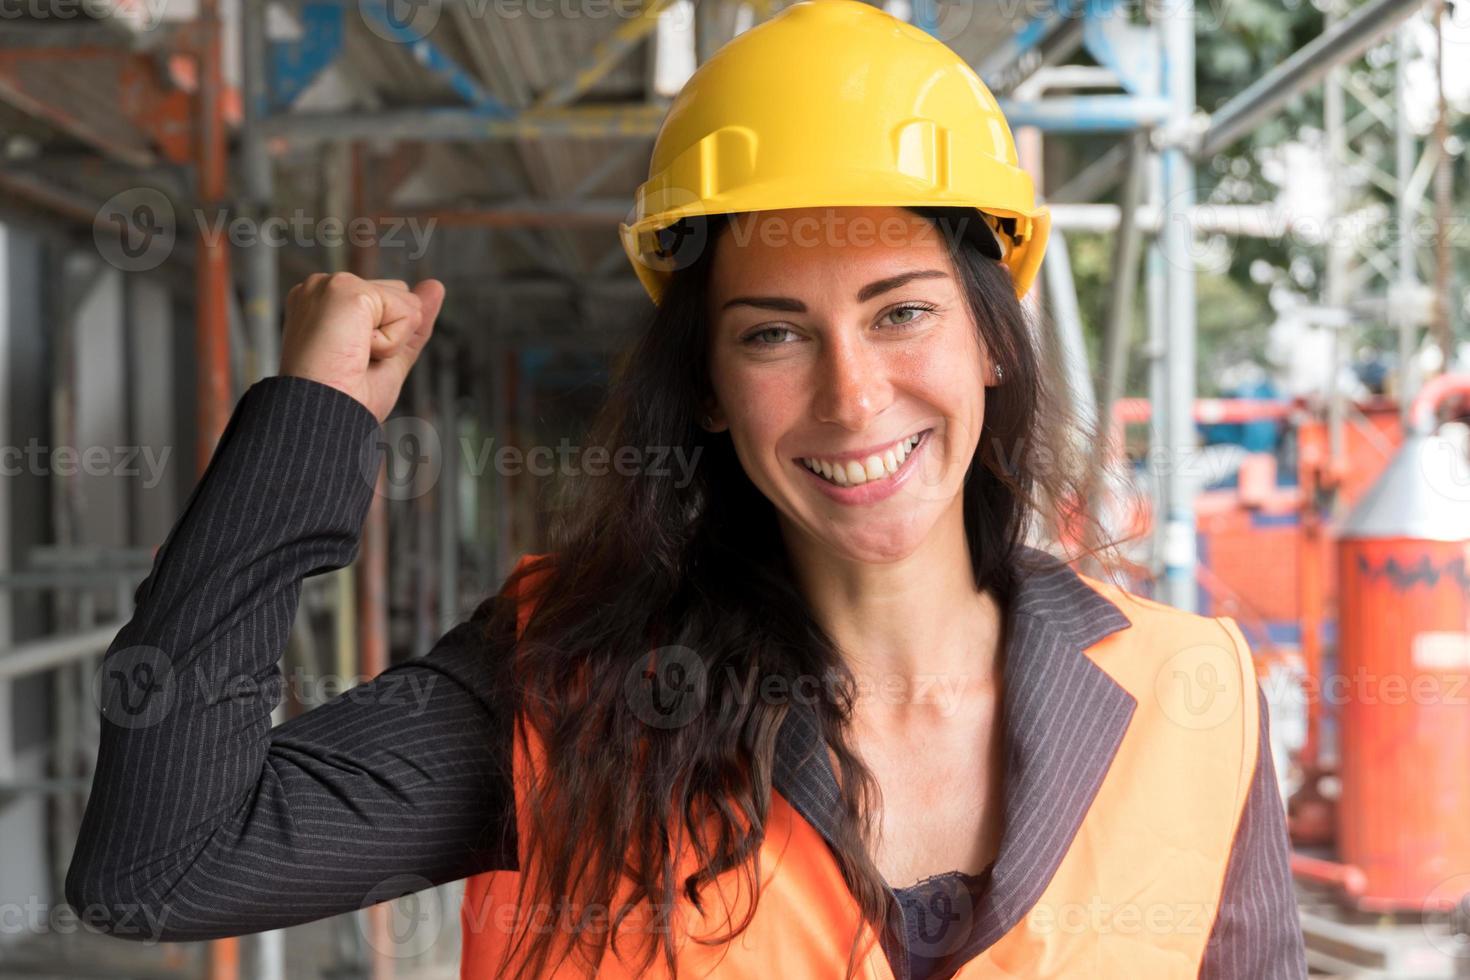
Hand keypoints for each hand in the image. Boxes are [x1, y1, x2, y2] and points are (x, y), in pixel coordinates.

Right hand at [280, 273, 445, 423]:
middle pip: (400, 294)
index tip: (354, 361)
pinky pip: (406, 310)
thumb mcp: (390, 357)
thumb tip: (436, 286)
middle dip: (393, 334)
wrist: (325, 417)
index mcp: (325, 304)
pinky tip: (358, 350)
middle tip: (356, 360)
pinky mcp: (344, 289)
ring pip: (406, 301)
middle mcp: (322, 288)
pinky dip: (392, 341)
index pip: (387, 302)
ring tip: (354, 356)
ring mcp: (330, 285)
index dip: (389, 338)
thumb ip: (412, 322)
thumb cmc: (346, 397)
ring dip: (392, 340)